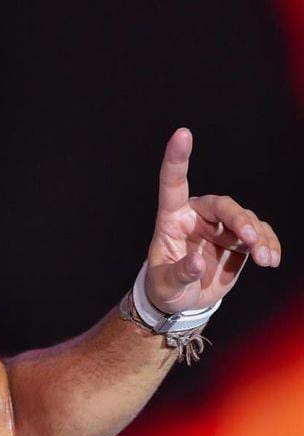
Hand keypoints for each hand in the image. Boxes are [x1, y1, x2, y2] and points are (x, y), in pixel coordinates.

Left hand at [145, 127, 280, 313]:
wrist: (183, 302)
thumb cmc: (166, 289)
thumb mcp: (165, 286)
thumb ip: (179, 273)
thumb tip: (196, 261)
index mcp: (172, 220)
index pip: (173, 185)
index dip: (177, 159)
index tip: (182, 134)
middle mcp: (198, 217)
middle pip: (223, 206)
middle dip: (239, 220)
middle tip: (250, 240)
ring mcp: (221, 227)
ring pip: (246, 220)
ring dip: (259, 238)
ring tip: (264, 260)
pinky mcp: (239, 239)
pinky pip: (260, 234)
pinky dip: (268, 245)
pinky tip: (270, 260)